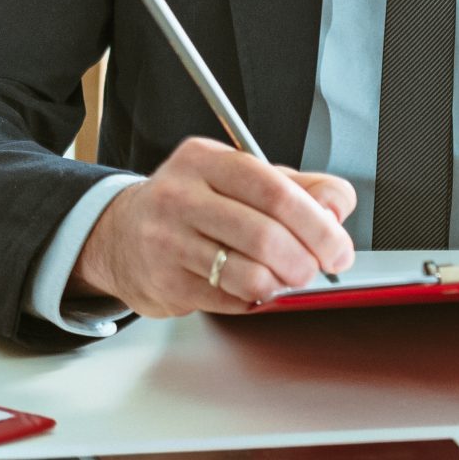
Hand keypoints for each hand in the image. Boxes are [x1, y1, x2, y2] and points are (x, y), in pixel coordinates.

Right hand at [69, 138, 356, 315]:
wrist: (120, 235)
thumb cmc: (191, 206)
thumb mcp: (239, 179)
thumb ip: (296, 187)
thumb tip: (337, 206)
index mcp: (206, 160)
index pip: (275, 190)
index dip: (318, 224)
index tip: (338, 246)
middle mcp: (181, 196)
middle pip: (266, 235)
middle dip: (306, 261)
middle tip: (315, 269)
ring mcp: (168, 240)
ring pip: (251, 274)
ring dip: (281, 284)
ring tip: (281, 278)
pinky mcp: (166, 282)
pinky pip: (232, 299)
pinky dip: (254, 298)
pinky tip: (247, 285)